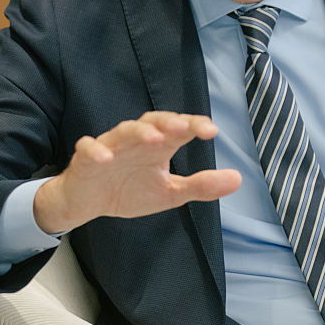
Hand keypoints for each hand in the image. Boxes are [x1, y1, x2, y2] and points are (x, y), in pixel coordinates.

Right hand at [33, 111, 241, 233]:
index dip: (193, 125)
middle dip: (167, 122)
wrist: (88, 203)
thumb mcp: (170, 193)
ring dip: (138, 133)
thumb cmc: (130, 190)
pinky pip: (89, 149)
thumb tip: (238, 178)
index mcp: (157, 146)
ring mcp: (110, 147)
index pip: (177, 128)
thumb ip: (201, 185)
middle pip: (151, 121)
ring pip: (122, 131)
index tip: (211, 131)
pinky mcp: (86, 159)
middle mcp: (135, 141)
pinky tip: (105, 158)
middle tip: (183, 128)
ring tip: (154, 140)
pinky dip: (96, 151)